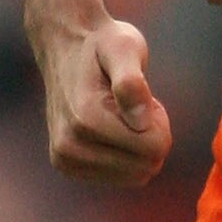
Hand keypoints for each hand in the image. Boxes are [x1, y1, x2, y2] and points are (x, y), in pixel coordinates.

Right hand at [31, 15, 171, 186]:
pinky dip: (124, 155)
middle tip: (131, 104)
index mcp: (86, 120)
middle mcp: (69, 146)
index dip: (157, 120)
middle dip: (149, 135)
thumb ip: (132, 82)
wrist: (64, 44)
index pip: (155, 148)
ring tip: (119, 113)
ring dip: (138, 146)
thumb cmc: (102, 44)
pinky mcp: (66, 166)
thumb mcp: (124, 47)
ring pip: (136, 175)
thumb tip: (141, 121)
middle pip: (147, 166)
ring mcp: (65, 160)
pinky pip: (121, 178)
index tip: (140, 96)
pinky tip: (110, 126)